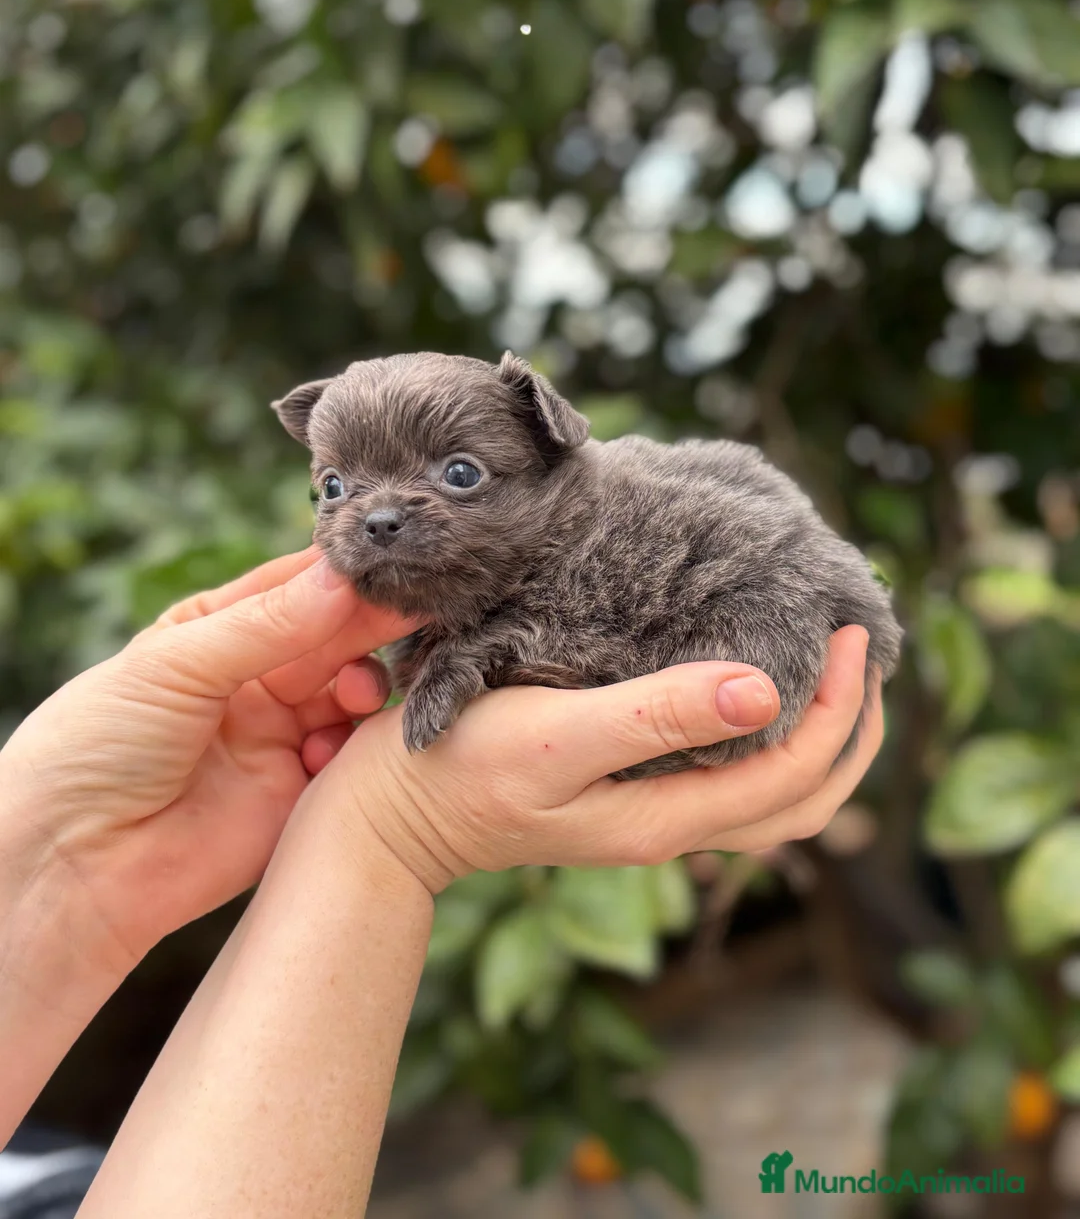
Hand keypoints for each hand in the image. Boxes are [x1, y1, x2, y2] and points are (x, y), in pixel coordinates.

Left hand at [0, 548, 413, 972]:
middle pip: (336, 636)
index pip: (298, 586)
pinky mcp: (299, 795)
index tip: (394, 562)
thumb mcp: (176, 664)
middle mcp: (259, 678)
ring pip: (353, 693)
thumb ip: (265, 625)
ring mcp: (282, 735)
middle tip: (413, 612)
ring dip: (368, 685)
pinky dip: (360, 748)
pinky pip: (352, 759)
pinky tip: (342, 745)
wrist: (72, 864)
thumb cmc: (97, 744)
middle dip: (372, 624)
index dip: (346, 575)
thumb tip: (343, 578)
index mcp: (221, 629)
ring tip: (359, 694)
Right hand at [317, 625, 879, 892]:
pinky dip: (767, 738)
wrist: (387, 816)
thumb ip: (655, 715)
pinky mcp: (624, 794)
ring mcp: (648, 814)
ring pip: (771, 796)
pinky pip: (727, 778)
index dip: (842, 708)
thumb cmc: (459, 767)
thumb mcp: (556, 735)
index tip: (850, 631)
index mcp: (667, 815)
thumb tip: (765, 690)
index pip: (796, 773)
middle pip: (804, 801)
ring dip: (819, 739)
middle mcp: (671, 825)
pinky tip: (751, 686)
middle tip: (863, 648)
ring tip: (830, 667)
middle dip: (854, 732)